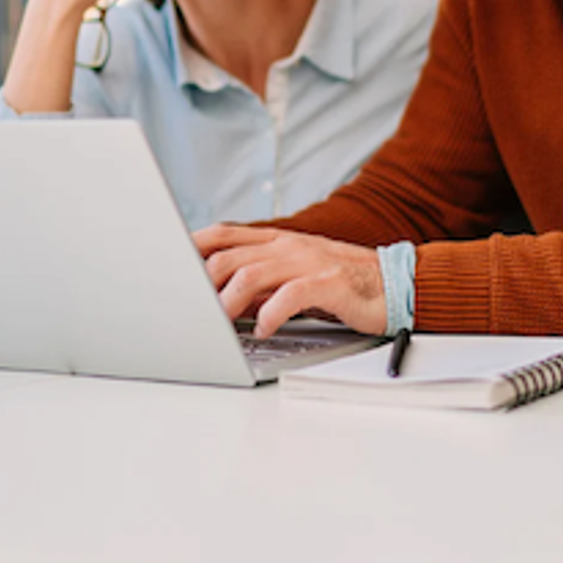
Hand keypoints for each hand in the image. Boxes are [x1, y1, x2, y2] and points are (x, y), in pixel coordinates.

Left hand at [195, 225, 386, 336]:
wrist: (395, 283)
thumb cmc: (342, 283)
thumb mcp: (296, 275)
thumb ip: (262, 281)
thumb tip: (224, 299)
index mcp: (278, 241)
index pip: (224, 233)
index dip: (192, 245)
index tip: (168, 261)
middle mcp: (289, 246)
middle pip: (229, 256)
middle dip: (202, 283)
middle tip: (190, 309)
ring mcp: (308, 262)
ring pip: (252, 274)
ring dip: (228, 302)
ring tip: (220, 324)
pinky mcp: (328, 283)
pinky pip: (290, 296)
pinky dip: (271, 315)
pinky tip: (265, 329)